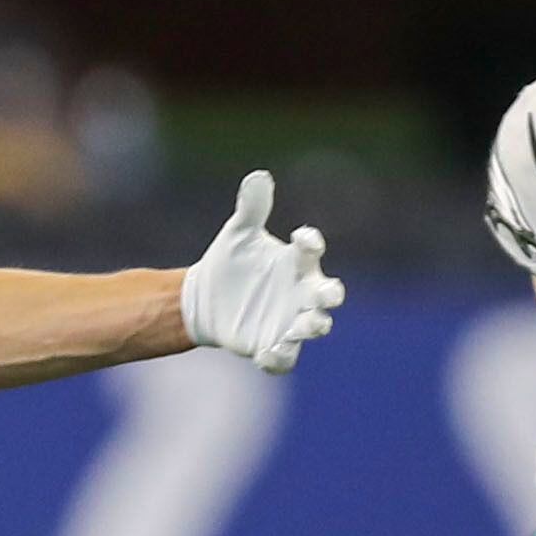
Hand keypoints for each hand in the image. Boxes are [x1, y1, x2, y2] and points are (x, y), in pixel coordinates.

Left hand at [180, 171, 343, 374]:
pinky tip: (265, 354)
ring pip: (313, 327)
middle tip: (325, 294)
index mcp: (297, 263)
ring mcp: (289, 322)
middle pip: (327, 295)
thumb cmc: (232, 263)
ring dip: (312, 327)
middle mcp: (301, 293)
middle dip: (329, 295)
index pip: (311, 252)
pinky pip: (283, 359)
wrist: (206, 299)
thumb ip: (252, 208)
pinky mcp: (270, 345)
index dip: (311, 244)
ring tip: (304, 325)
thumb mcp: (239, 234)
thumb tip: (259, 175)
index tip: (300, 237)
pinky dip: (279, 358)